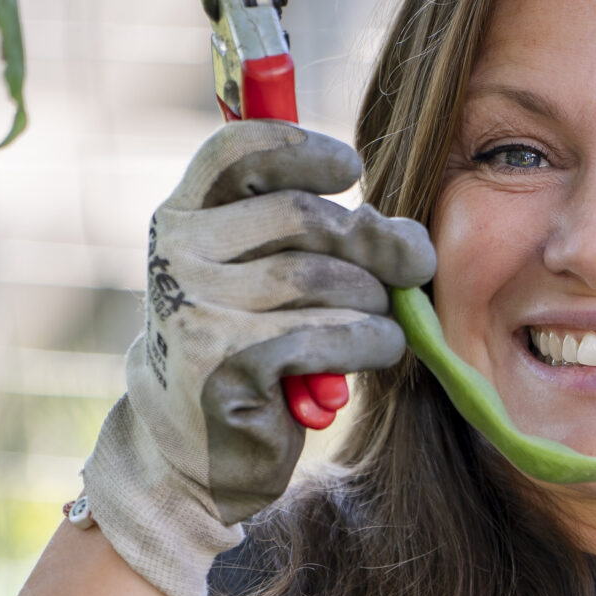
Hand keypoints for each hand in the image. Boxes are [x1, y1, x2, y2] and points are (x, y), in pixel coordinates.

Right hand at [80, 120, 434, 595]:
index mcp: (183, 216)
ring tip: (386, 319)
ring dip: (373, 300)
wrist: (191, 446)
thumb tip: (402, 233)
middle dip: (374, 239)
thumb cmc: (244, 350)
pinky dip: (369, 340)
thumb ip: (305, 240)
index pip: (237, 151)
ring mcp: (196, 306)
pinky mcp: (225, 362)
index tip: (352, 168)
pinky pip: (325, 335)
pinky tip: (380, 348)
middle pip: (300, 216)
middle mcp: (180, 253)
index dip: (301, 148)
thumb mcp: (258, 281)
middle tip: (415, 262)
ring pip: (321, 279)